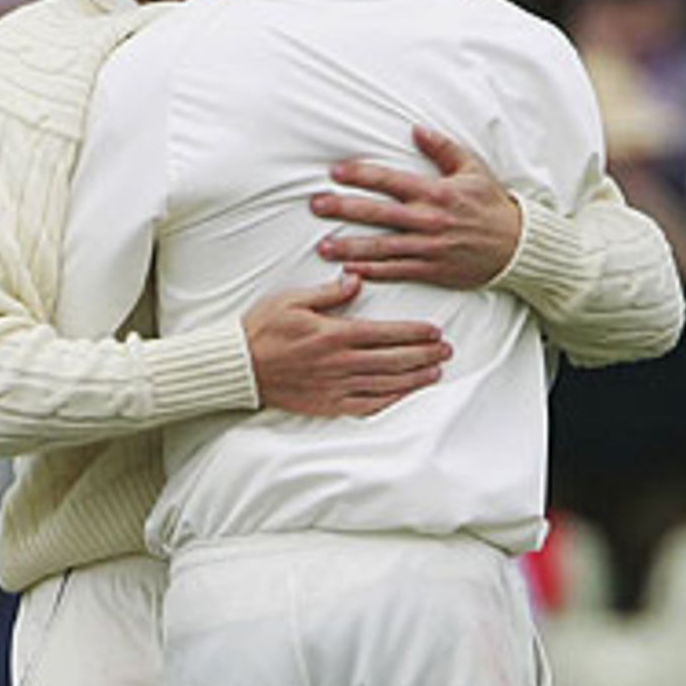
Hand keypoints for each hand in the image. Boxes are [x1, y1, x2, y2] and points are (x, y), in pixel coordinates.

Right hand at [244, 271, 450, 417]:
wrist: (239, 367)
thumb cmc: (262, 330)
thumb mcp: (293, 301)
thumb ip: (329, 293)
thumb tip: (357, 280)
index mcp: (335, 335)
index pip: (386, 333)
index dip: (415, 333)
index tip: (435, 331)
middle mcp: (341, 364)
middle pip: (394, 360)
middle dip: (425, 355)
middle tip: (447, 351)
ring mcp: (336, 387)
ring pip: (386, 384)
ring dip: (414, 378)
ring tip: (436, 372)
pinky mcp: (329, 405)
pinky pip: (367, 405)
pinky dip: (390, 399)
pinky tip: (404, 393)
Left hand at [311, 125, 521, 288]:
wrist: (516, 246)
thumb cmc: (491, 205)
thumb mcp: (471, 170)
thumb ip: (442, 148)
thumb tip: (416, 129)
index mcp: (435, 192)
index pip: (390, 180)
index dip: (361, 175)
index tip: (335, 172)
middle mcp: (429, 220)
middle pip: (378, 213)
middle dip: (344, 209)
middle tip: (316, 206)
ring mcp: (428, 248)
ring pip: (382, 247)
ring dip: (351, 247)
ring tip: (323, 246)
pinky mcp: (431, 271)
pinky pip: (396, 272)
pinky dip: (372, 272)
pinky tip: (350, 272)